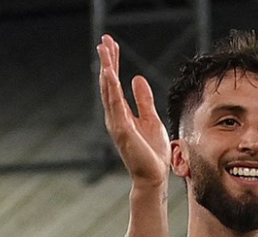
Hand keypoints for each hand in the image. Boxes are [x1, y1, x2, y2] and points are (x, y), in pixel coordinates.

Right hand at [97, 34, 170, 186]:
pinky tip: (110, 73)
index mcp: (122, 114)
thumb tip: (136, 79)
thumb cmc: (152, 152)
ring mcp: (117, 123)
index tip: (110, 45)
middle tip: (104, 40)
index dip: (113, 63)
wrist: (153, 176)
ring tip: (104, 50)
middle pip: (108, 83)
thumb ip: (143, 100)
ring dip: (106, 69)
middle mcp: (115, 117)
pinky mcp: (122, 130)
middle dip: (107, 61)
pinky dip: (111, 88)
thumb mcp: (151, 119)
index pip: (115, 83)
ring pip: (109, 91)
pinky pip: (115, 105)